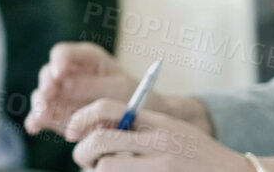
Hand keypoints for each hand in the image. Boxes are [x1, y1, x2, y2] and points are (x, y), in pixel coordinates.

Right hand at [25, 43, 137, 135]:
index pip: (63, 53)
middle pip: (48, 74)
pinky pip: (43, 115)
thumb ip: (93, 86)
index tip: (59, 75)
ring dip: (39, 105)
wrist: (136, 119)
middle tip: (46, 97)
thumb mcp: (119, 88)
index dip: (58, 61)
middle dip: (45, 86)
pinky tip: (34, 127)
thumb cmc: (131, 96)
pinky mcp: (57, 111)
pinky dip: (36, 121)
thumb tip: (65, 86)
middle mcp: (68, 73)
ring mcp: (60, 93)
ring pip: (42, 95)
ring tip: (40, 117)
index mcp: (85, 58)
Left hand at [66, 102, 254, 170]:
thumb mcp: (173, 131)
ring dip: (98, 171)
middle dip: (83, 152)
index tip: (71, 131)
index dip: (82, 118)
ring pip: (106, 168)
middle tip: (84, 159)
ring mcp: (160, 167)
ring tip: (104, 170)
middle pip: (99, 141)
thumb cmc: (201, 156)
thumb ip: (141, 128)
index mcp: (159, 122)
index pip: (107, 109)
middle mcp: (158, 142)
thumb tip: (95, 132)